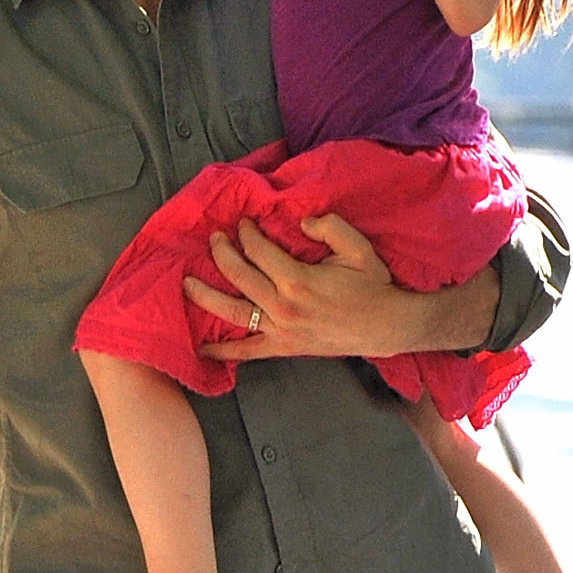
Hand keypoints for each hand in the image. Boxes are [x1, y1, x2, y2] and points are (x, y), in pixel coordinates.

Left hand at [189, 211, 497, 361]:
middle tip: (213, 238)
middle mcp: (282, 306)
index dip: (247, 234)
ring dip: (206, 297)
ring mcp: (280, 330)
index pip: (259, 251)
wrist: (387, 326)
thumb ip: (329, 227)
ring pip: (233, 312)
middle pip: (239, 276)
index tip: (242, 224)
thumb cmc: (373, 285)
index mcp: (298, 279)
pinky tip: (199, 349)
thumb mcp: (357, 247)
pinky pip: (247, 351)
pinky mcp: (283, 347)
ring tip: (185, 284)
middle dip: (221, 253)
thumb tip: (300, 220)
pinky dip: (222, 352)